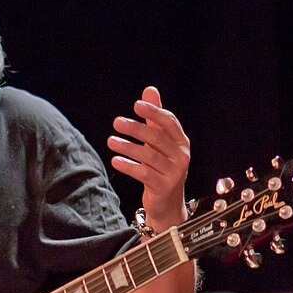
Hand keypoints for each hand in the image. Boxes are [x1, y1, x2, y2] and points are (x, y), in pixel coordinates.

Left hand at [107, 86, 190, 231]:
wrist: (168, 202)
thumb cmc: (162, 166)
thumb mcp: (160, 141)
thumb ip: (155, 117)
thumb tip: (150, 90)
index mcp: (181, 141)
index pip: (169, 122)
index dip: (154, 112)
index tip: (136, 105)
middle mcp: (181, 155)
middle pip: (157, 138)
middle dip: (136, 128)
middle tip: (117, 122)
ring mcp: (174, 172)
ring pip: (149, 156)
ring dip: (128, 147)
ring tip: (111, 141)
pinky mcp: (164, 187)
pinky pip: (144, 174)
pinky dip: (128, 166)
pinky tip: (115, 160)